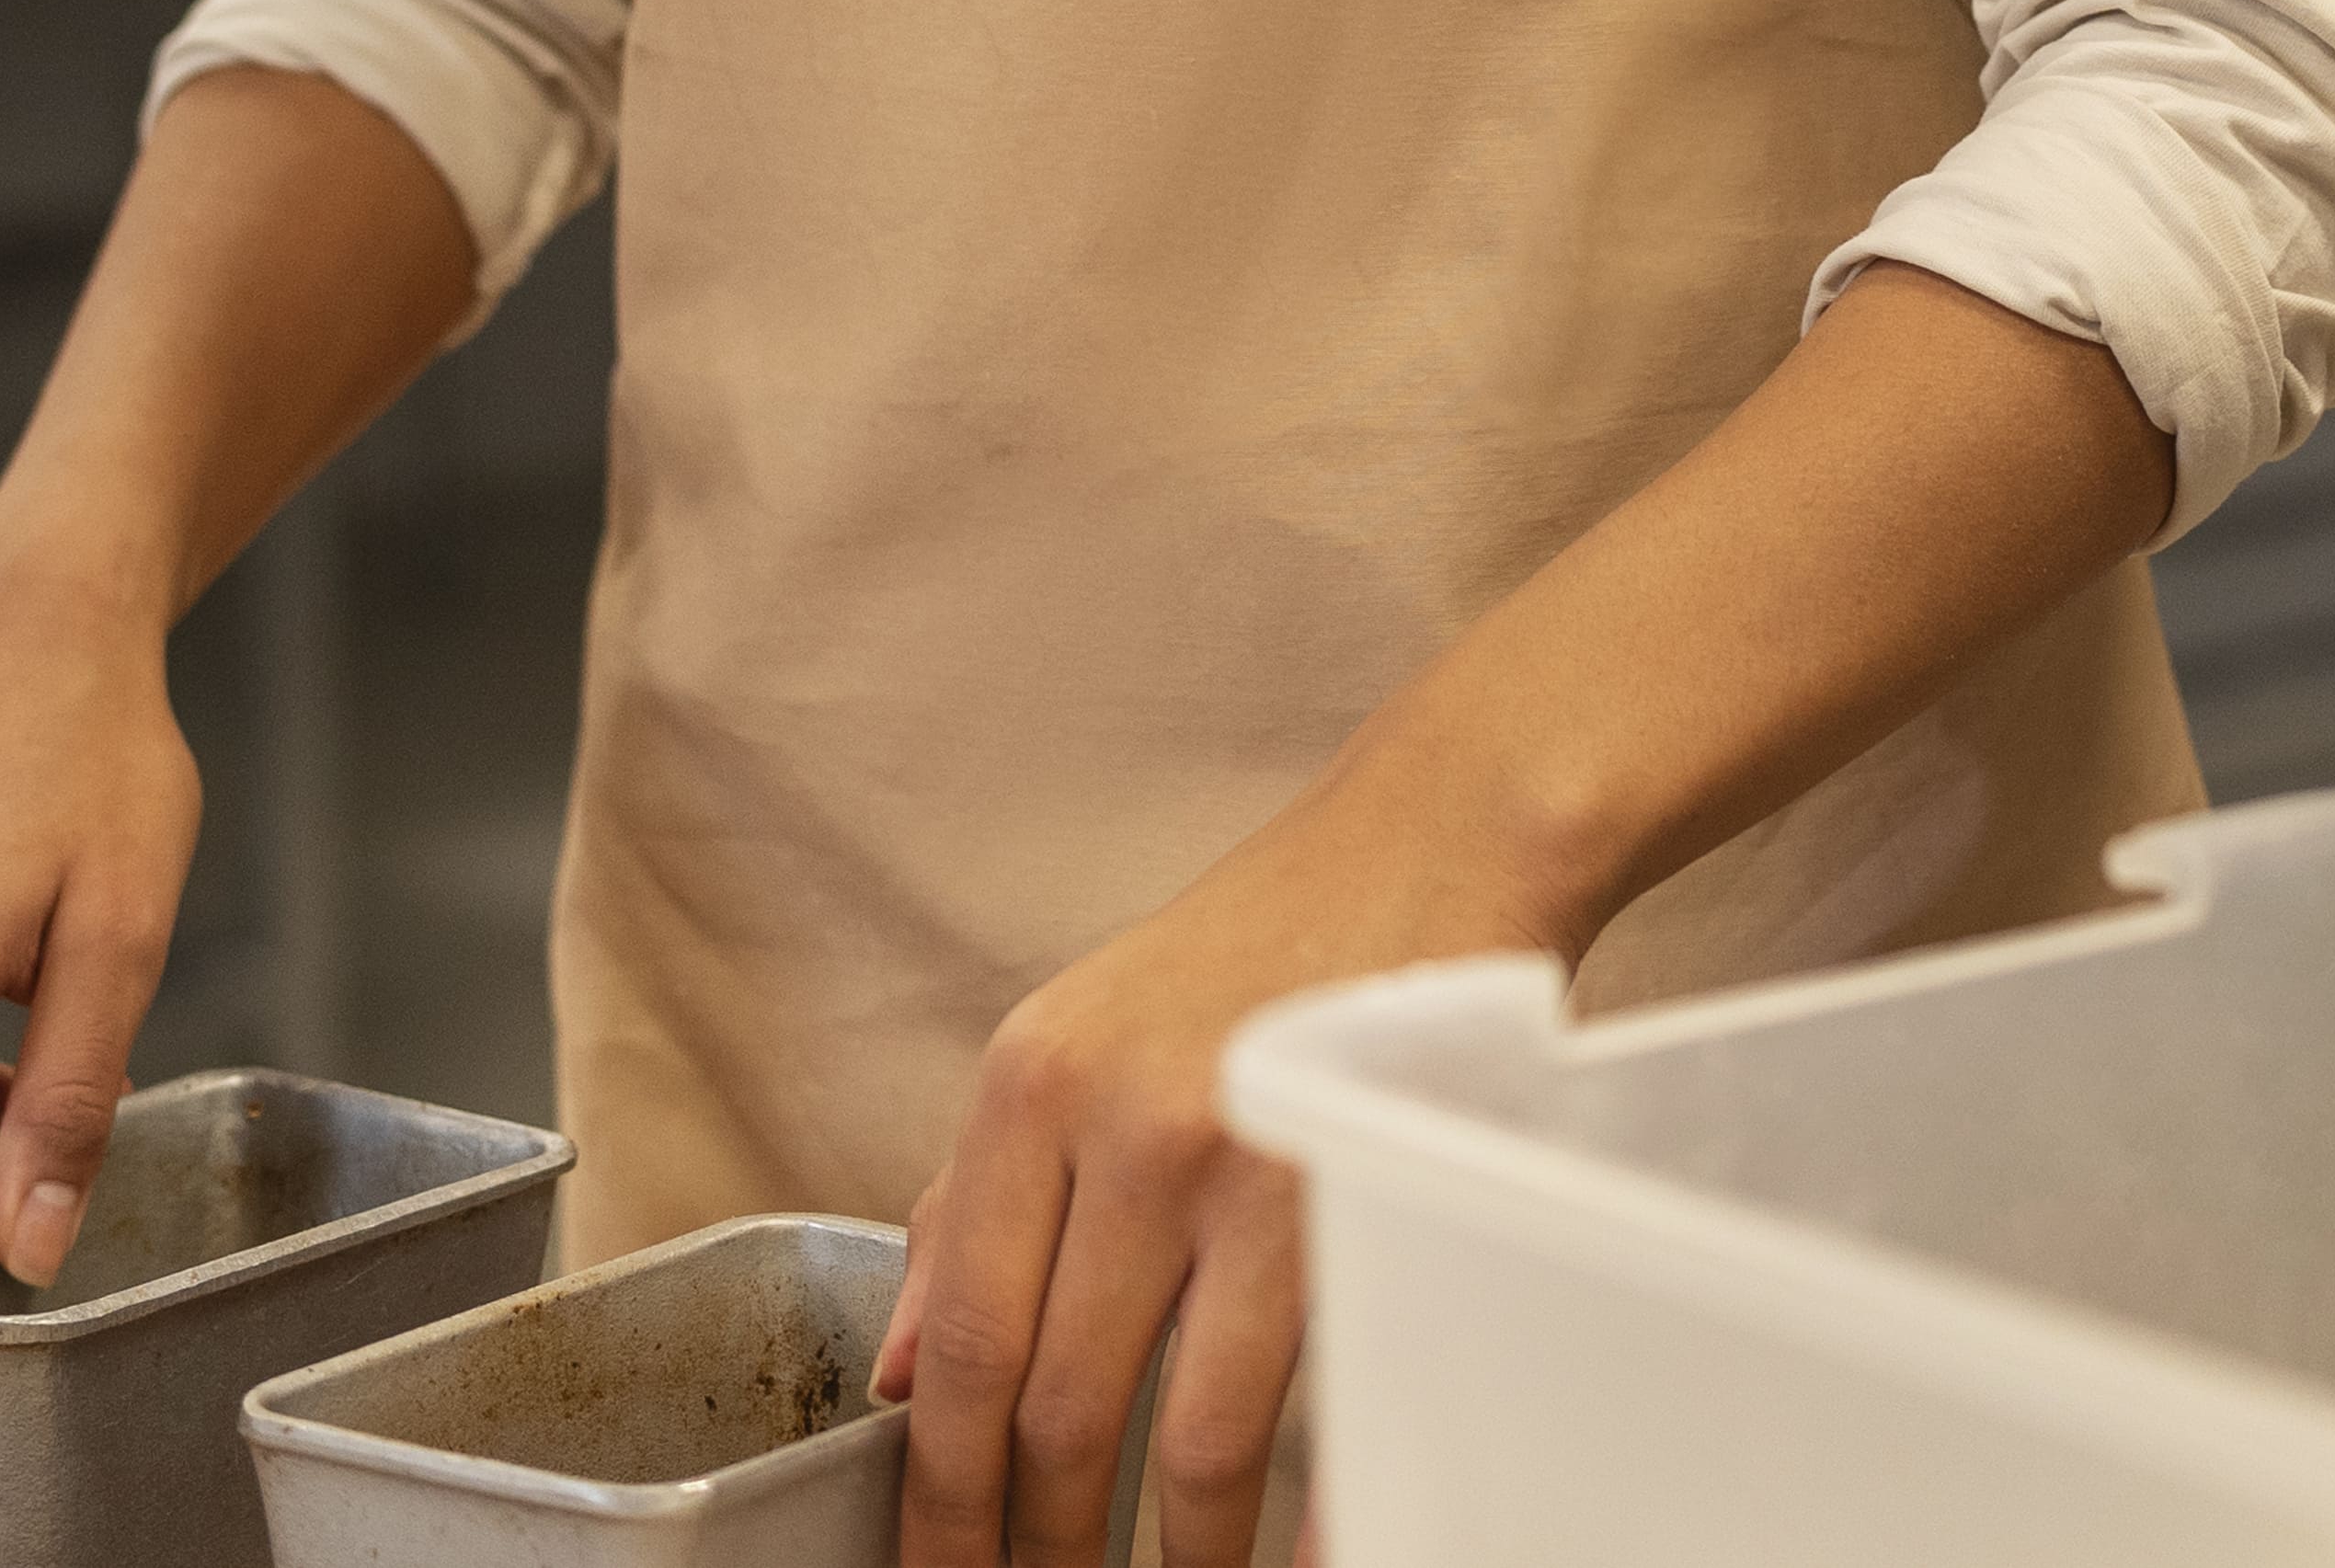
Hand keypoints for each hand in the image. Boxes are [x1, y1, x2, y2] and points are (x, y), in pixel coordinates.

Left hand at [885, 760, 1584, 1567]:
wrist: (1432, 837)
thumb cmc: (1251, 953)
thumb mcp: (1071, 1046)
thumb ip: (971, 1206)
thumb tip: (902, 1376)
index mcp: (1031, 1089)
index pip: (963, 1348)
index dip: (943, 1499)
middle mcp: (1129, 1125)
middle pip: (1059, 1410)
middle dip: (1042, 1551)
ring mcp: (1257, 1161)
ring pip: (1190, 1437)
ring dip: (1176, 1560)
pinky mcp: (1370, 1191)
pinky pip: (1327, 1403)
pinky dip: (1309, 1514)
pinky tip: (1292, 1560)